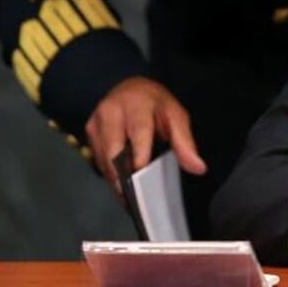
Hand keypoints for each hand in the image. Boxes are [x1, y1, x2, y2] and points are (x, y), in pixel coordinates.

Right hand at [85, 76, 206, 194]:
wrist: (130, 89)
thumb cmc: (155, 105)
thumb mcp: (175, 117)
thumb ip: (185, 143)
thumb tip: (198, 168)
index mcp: (137, 104)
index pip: (138, 130)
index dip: (140, 153)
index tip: (141, 172)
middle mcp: (111, 111)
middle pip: (113, 148)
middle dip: (122, 174)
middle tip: (133, 197)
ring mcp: (96, 122)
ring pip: (103, 158)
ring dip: (115, 178)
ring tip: (129, 196)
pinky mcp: (89, 133)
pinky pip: (98, 160)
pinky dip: (110, 173)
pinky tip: (121, 183)